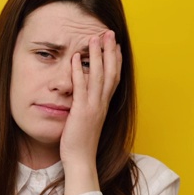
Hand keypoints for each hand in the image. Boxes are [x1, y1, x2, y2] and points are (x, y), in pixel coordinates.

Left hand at [60, 30, 121, 194]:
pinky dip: (80, 71)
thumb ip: (89, 107)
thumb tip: (86, 98)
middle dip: (110, 51)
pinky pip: (81, 87)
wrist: (81, 161)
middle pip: (111, 72)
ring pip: (99, 76)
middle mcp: (102, 104)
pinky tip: (77, 57)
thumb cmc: (82, 144)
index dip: (116, 60)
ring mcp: (93, 106)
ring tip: (95, 37)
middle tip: (110, 33)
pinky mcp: (82, 111)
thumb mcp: (88, 121)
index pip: (114, 79)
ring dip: (97, 55)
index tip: (117, 45)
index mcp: (104, 105)